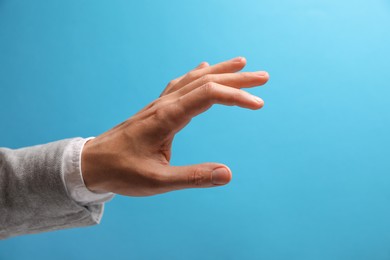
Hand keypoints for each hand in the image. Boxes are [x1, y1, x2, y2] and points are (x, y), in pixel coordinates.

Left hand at [81, 57, 268, 195]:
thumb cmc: (121, 172)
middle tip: (263, 77)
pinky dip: (198, 75)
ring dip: (220, 71)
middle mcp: (165, 104)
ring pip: (194, 79)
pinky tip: (203, 69)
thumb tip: (228, 174)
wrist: (92, 162)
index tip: (258, 104)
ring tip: (241, 65)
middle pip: (206, 81)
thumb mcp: (157, 181)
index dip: (236, 96)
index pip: (208, 95)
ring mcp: (160, 103)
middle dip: (236, 78)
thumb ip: (193, 177)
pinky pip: (181, 83)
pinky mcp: (157, 108)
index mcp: (167, 117)